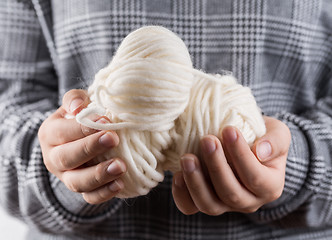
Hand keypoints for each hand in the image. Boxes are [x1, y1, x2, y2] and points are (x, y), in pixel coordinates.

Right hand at [38, 89, 126, 203]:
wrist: (80, 137)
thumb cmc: (81, 116)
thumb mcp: (77, 103)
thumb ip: (75, 99)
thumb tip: (78, 107)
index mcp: (50, 134)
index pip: (63, 132)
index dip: (83, 128)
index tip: (106, 121)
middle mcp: (54, 158)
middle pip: (67, 158)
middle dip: (91, 149)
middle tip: (113, 139)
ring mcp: (67, 177)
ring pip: (77, 182)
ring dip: (99, 175)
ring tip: (120, 166)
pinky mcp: (82, 189)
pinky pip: (90, 197)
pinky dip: (104, 193)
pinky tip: (120, 183)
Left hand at [172, 116, 290, 214]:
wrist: (246, 144)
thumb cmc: (262, 137)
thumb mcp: (278, 134)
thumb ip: (275, 141)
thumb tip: (260, 151)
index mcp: (270, 187)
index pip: (255, 177)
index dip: (241, 155)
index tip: (229, 129)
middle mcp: (248, 201)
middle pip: (231, 193)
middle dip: (216, 166)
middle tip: (207, 140)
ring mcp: (225, 205)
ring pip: (209, 205)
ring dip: (196, 182)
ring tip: (187, 158)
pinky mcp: (205, 201)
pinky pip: (190, 207)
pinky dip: (182, 194)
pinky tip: (178, 174)